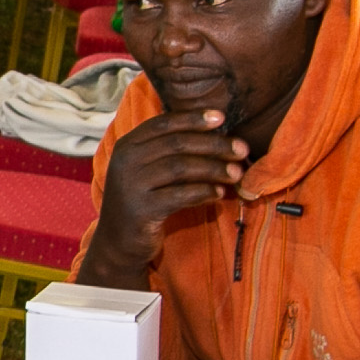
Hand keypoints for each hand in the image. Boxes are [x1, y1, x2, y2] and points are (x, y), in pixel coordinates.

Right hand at [80, 106, 249, 279]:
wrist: (118, 242)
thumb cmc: (143, 200)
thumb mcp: (146, 169)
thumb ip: (167, 150)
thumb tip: (212, 131)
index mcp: (127, 145)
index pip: (163, 123)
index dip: (193, 118)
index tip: (221, 118)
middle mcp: (125, 161)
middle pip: (177, 143)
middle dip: (214, 144)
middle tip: (242, 149)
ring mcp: (131, 186)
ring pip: (181, 167)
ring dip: (214, 168)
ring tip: (237, 173)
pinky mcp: (142, 210)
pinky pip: (180, 195)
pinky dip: (204, 192)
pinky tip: (219, 193)